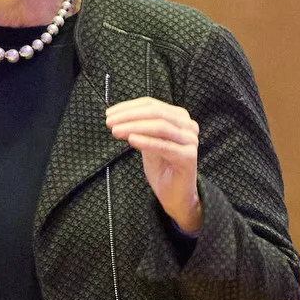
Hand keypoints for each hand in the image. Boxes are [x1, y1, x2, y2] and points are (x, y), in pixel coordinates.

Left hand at [105, 97, 202, 235]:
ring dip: (134, 127)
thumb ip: (139, 127)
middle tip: (109, 122)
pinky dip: (147, 141)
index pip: (152, 104)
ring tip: (115, 131)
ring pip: (160, 127)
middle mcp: (188, 126)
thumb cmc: (161, 168)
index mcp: (179, 117)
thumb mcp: (148, 141)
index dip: (129, 107)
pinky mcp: (189, 157)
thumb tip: (116, 116)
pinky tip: (131, 140)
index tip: (109, 113)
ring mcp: (190, 141)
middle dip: (130, 116)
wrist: (175, 195)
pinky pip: (164, 146)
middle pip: (156, 113)